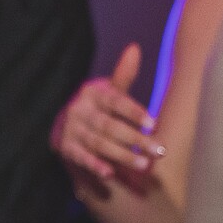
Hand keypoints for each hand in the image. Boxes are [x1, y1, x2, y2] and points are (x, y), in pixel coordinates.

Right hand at [51, 43, 163, 193]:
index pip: (115, 101)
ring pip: (98, 143)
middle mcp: (79, 110)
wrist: (63, 123)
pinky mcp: (65, 148)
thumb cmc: (96, 107)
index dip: (134, 112)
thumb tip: (135, 48)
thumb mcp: (107, 90)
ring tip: (144, 164)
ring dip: (121, 155)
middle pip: (109, 125)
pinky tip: (110, 174)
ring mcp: (71, 130)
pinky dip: (94, 165)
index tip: (154, 124)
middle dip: (136, 139)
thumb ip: (123, 75)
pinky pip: (81, 157)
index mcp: (91, 93)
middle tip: (160, 150)